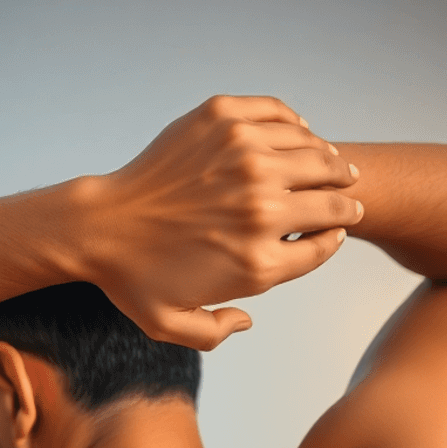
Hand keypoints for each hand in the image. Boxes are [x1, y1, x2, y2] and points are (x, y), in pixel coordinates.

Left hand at [81, 94, 361, 350]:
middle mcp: (260, 208)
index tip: (337, 228)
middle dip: (345, 196)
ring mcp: (243, 158)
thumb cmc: (133, 281)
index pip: (324, 243)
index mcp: (259, 262)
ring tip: (331, 162)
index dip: (336, 234)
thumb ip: (217, 331)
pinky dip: (297, 124)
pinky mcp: (223, 121)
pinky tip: (300, 132)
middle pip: (330, 197)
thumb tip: (248, 319)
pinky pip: (280, 116)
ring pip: (313, 152)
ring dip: (328, 159)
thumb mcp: (173, 326)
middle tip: (348, 190)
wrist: (98, 227)